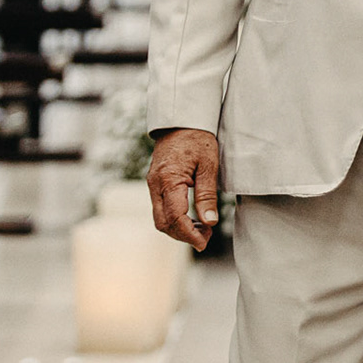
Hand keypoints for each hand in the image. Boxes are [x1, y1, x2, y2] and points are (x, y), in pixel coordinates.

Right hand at [147, 128, 221, 250]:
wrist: (181, 120)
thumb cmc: (198, 139)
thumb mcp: (209, 165)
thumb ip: (207, 194)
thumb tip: (210, 221)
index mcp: (169, 180)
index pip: (175, 217)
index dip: (189, 234)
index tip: (204, 242)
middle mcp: (155, 185)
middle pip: (163, 223)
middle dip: (183, 235)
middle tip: (206, 237)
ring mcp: (153, 184)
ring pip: (160, 218)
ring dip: (179, 229)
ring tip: (203, 228)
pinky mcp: (155, 183)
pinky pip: (161, 208)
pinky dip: (175, 218)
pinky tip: (193, 218)